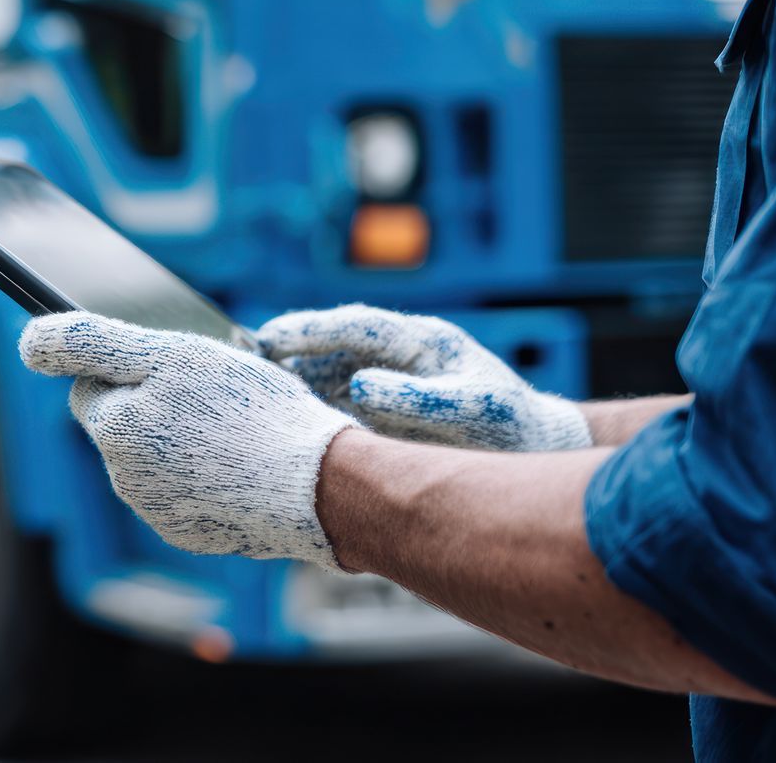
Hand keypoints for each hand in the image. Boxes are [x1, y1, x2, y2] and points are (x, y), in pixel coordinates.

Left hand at [19, 312, 360, 566]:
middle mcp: (124, 479)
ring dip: (179, 442)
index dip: (130, 371)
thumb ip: (91, 343)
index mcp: (113, 430)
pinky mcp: (192, 536)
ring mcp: (158, 512)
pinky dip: (204, 477)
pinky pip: (184, 493)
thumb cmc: (246, 409)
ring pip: (154, 460)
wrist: (314, 486)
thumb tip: (28, 344)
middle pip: (123, 426)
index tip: (170, 370)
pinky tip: (239, 465)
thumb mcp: (167, 354)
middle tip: (208, 398)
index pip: (91, 388)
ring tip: (232, 432)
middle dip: (153, 408)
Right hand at [257, 304, 591, 451]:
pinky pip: (331, 403)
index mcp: (422, 341)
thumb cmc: (511, 427)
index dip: (310, 329)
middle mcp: (396, 355)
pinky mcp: (378, 409)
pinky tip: (277, 424)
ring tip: (250, 393)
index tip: (270, 340)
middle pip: (330, 344)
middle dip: (286, 349)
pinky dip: (303, 410)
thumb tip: (360, 386)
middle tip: (241, 360)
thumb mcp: (474, 410)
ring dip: (289, 381)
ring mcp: (385, 380)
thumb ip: (419, 398)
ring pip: (324, 373)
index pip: (355, 325)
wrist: (534, 451)